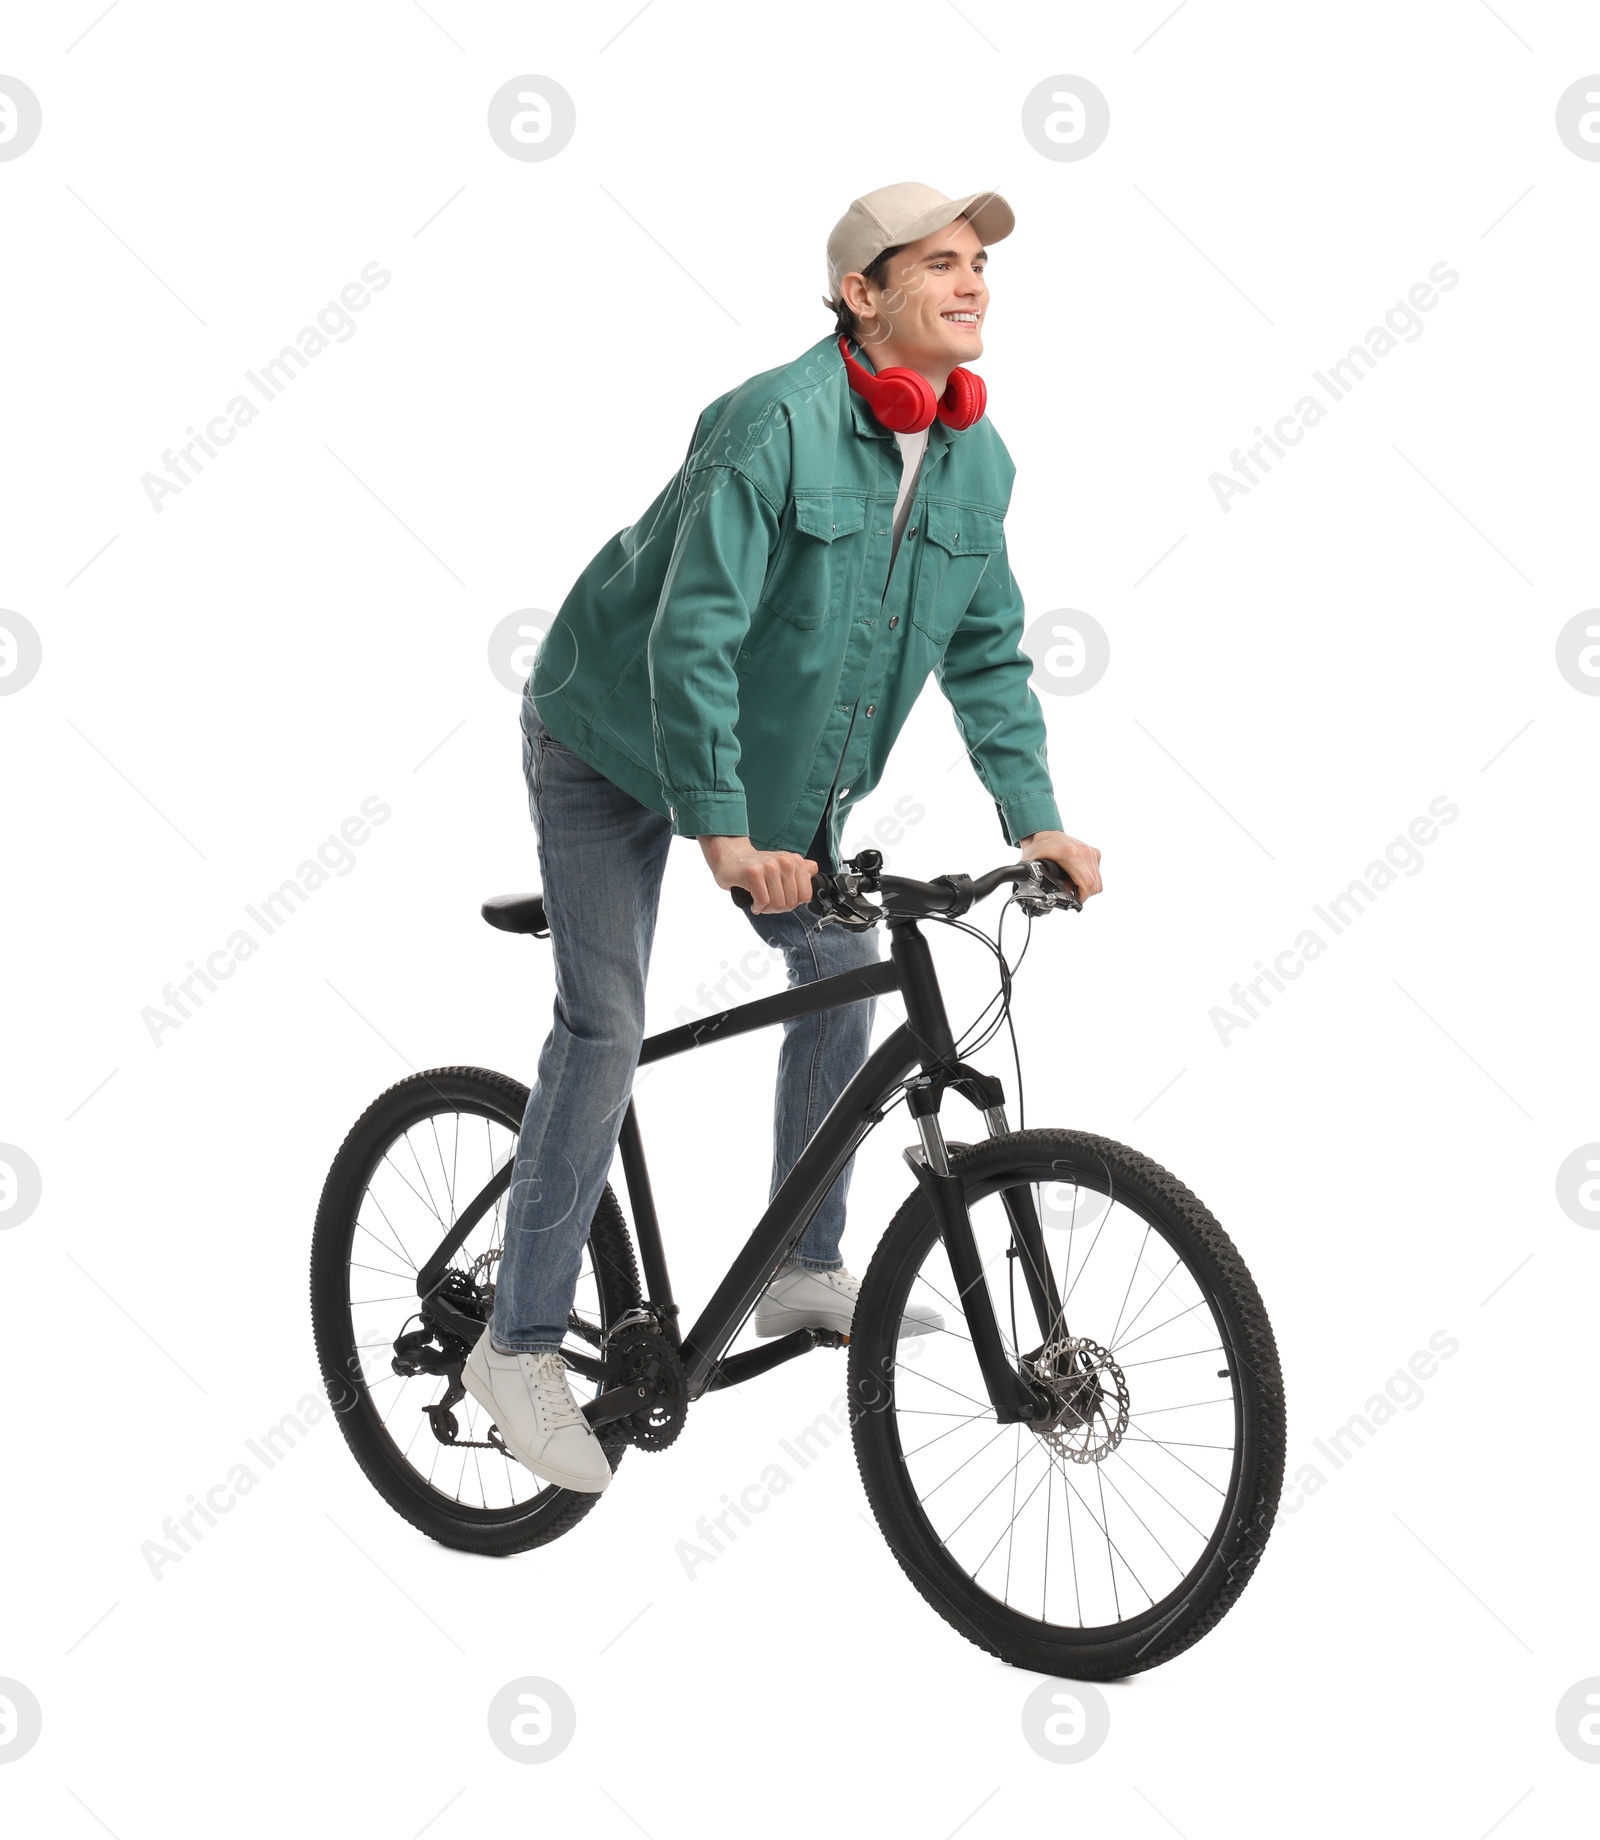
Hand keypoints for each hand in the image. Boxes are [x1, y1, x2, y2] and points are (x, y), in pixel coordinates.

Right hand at [699, 834, 818, 913]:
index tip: (782, 899)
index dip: (793, 903)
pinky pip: (762, 901)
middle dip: (779, 908)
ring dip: (767, 909)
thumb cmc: (757, 866)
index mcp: (795, 861)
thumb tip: (813, 872)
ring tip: (761, 902)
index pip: (805, 896)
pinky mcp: (753, 873)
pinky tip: (753, 902)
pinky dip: (757, 907)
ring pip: (777, 903)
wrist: (731, 857)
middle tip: (768, 903)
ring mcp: (769, 867)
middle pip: (791, 902)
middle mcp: (784, 862)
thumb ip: (801, 869)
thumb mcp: (783, 865)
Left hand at [1018, 829, 1102, 900]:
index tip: (1073, 900)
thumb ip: (1042, 881)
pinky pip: (1097, 874)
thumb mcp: (1034, 865)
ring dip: (1086, 888)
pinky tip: (1076, 877)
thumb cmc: (1038, 847)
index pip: (1087, 883)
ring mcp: (1091, 851)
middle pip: (1095, 884)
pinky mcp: (1094, 852)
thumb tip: (1052, 894)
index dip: (1081, 897)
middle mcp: (1084, 852)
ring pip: (1098, 881)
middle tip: (1070, 893)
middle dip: (1083, 894)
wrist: (1043, 832)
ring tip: (1072, 885)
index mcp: (1070, 854)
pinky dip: (1089, 880)